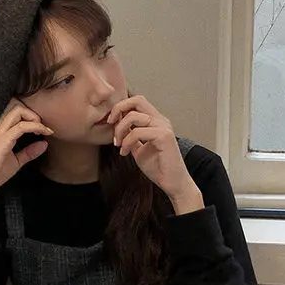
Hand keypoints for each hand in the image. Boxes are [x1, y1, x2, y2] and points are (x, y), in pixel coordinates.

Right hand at [0, 98, 47, 232]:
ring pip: (18, 112)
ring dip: (34, 118)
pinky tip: (41, 134)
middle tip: (43, 128)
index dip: (32, 117)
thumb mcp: (16, 161)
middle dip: (34, 114)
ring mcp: (0, 134)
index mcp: (1, 132)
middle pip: (18, 108)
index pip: (17, 113)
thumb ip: (29, 152)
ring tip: (43, 130)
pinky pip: (20, 127)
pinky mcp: (2, 142)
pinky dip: (34, 127)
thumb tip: (44, 143)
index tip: (44, 130)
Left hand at [105, 92, 200, 215]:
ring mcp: (164, 127)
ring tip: (118, 144)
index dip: (121, 108)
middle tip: (110, 124)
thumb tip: (117, 127)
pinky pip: (138, 132)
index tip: (111, 123)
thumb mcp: (139, 149)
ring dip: (120, 129)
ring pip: (134, 116)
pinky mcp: (164, 136)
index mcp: (156, 120)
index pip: (137, 102)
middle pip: (137, 100)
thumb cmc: (158, 168)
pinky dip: (127, 141)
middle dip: (118, 109)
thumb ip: (131, 137)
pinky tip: (125, 152)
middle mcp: (161, 120)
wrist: (173, 184)